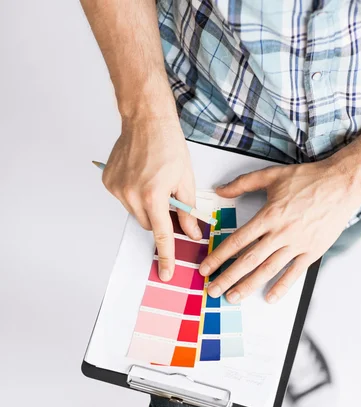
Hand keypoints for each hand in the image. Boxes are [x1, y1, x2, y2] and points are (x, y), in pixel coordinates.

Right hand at [102, 115, 199, 280]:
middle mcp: (132, 195)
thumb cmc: (168, 145)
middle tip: (167, 197)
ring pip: (136, 213)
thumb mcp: (186, 180)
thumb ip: (188, 211)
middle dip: (160, 218)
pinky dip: (133, 195)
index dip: (166, 256)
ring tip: (152, 180)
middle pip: (149, 225)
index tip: (166, 273)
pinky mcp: (109, 182)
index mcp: (154, 196)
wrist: (145, 120)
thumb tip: (191, 234)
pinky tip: (140, 176)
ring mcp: (117, 189)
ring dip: (146, 205)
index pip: (162, 235)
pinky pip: (124, 200)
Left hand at [199, 160, 360, 302]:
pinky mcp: (312, 251)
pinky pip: (294, 273)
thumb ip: (243, 183)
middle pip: (248, 260)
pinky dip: (282, 286)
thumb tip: (220, 190)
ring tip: (233, 297)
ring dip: (249, 285)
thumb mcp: (272, 175)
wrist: (342, 184)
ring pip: (268, 269)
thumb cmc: (309, 179)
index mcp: (268, 216)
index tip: (205, 268)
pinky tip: (269, 298)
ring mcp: (297, 244)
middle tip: (213, 290)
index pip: (237, 241)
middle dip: (228, 277)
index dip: (219, 256)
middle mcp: (281, 233)